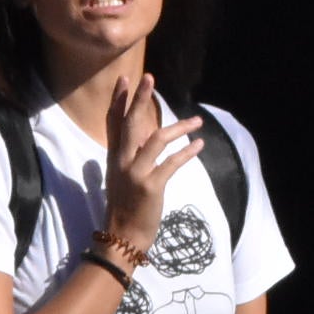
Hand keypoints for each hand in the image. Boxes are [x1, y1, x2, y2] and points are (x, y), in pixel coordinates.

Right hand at [100, 73, 203, 256]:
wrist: (123, 237)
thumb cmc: (124, 208)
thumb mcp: (120, 178)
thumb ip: (127, 157)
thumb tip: (136, 141)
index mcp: (113, 158)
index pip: (114, 123)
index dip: (118, 101)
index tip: (124, 79)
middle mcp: (121, 162)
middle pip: (131, 124)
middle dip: (139, 99)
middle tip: (149, 77)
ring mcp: (135, 173)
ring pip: (156, 140)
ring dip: (179, 128)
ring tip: (197, 121)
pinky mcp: (151, 186)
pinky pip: (171, 163)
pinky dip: (187, 153)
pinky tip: (199, 145)